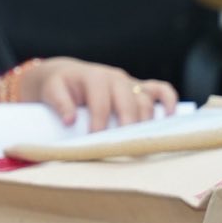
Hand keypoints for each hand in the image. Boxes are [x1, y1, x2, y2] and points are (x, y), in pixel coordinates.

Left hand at [26, 57, 175, 131]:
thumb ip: (59, 103)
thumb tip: (69, 120)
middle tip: (125, 148)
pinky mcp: (139, 87)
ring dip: (146, 122)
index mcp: (94, 77)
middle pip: (129, 103)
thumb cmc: (58, 85)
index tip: (96, 142)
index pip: (101, 103)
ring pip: (146, 101)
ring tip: (142, 143)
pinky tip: (169, 118)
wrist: (66, 74)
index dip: (100, 124)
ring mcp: (129, 82)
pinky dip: (168, 102)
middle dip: (127, 127)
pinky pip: (161, 89)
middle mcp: (115, 78)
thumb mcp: (51, 90)